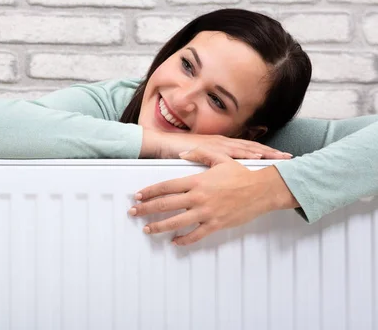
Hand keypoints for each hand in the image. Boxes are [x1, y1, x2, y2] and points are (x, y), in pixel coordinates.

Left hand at [128, 147, 299, 244]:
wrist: (262, 190)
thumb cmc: (241, 175)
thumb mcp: (220, 158)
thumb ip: (199, 154)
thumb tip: (182, 154)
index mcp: (196, 181)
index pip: (166, 186)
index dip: (150, 191)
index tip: (138, 196)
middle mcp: (198, 197)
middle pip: (165, 204)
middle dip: (146, 209)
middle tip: (133, 212)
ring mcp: (206, 213)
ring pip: (176, 222)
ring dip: (159, 226)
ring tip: (147, 229)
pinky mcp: (216, 224)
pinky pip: (196, 235)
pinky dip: (184, 240)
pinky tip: (174, 241)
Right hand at [140, 128, 291, 159]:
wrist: (161, 144)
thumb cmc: (178, 149)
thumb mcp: (200, 155)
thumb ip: (213, 161)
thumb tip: (225, 168)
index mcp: (221, 145)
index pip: (248, 148)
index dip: (266, 152)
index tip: (282, 157)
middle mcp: (221, 144)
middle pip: (251, 148)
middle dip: (270, 153)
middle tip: (288, 158)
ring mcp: (216, 147)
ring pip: (244, 149)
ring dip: (261, 153)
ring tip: (277, 158)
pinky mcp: (209, 150)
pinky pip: (229, 154)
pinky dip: (243, 155)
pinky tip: (254, 157)